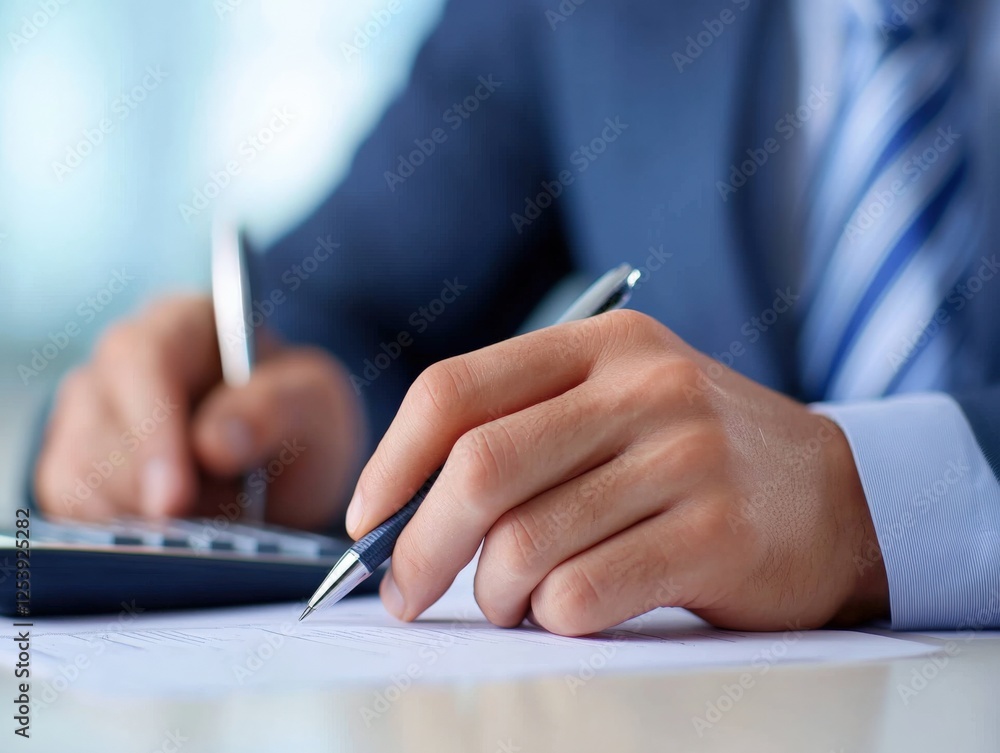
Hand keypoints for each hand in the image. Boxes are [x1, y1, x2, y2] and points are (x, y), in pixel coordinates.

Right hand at [35, 295, 363, 528]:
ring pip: (80, 472)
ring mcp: (90, 412)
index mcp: (182, 323)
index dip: (152, 429)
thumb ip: (275, 409)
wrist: (284, 468)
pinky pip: (73, 510)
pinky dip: (121, 534)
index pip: (144, 359)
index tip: (174, 497)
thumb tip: (215, 442)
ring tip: (203, 524)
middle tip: (195, 531)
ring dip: (139, 515)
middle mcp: (123, 361)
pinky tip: (168, 536)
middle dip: (146, 489)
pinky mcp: (75, 467)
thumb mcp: (315, 405)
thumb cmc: (298, 421)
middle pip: (100, 424)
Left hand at [348, 310, 888, 634]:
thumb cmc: (698, 457)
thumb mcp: (619, 405)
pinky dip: (552, 617)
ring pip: (525, 543)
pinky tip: (569, 611)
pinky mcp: (717, 534)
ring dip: (494, 593)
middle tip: (403, 591)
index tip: (366, 518)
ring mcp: (685, 458)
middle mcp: (643, 388)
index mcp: (601, 345)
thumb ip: (523, 433)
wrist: (839, 496)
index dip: (391, 460)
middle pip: (478, 469)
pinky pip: (582, 593)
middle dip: (418, 546)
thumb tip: (401, 512)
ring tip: (510, 601)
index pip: (455, 389)